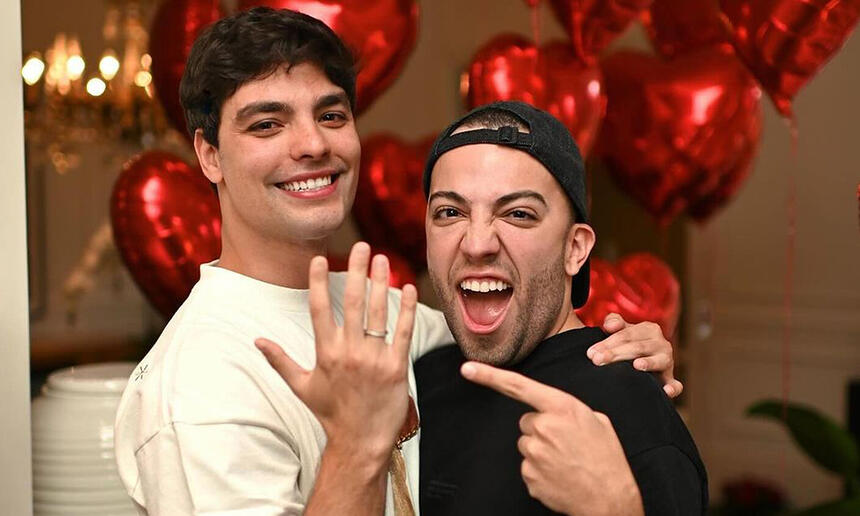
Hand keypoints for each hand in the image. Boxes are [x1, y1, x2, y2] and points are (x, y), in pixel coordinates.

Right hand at [256, 242, 415, 462]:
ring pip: (379, 312)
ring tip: (381, 259)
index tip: (319, 258)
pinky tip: (408, 287)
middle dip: (356, 270)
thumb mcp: (301, 387)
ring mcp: (374, 359)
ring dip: (380, 282)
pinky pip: (402, 331)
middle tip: (360, 246)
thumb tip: (257, 340)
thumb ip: (280, 360)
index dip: (318, 282)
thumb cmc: (330, 414)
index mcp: (326, 353)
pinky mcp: (397, 367)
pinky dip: (406, 309)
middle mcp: (349, 352)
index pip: (320, 309)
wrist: (361, 441)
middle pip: (353, 302)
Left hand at [461, 361, 643, 515]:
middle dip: (541, 429)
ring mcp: (533, 453)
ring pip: (527, 445)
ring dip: (541, 450)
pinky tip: (559, 475)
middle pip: (526, 421)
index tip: (468, 369)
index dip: (489, 376)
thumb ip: (568, 411)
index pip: (518, 386)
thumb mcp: (596, 421)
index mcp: (561, 407)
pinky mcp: (528, 476)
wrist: (610, 498)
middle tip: (564, 443)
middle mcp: (543, 427)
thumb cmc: (606, 459)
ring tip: (565, 460)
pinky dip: (541, 471)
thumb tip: (554, 414)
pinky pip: (527, 466)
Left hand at [586, 313, 683, 397]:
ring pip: (657, 361)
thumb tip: (609, 325)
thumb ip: (613, 322)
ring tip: (636, 365)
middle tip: (597, 361)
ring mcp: (667, 361)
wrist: (642, 360)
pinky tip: (666, 391)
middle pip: (637, 347)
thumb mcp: (621, 331)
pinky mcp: (671, 379)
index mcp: (649, 329)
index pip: (626, 335)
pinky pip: (675, 384)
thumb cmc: (627, 344)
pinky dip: (673, 388)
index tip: (591, 353)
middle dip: (616, 354)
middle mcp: (661, 343)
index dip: (607, 343)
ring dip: (647, 363)